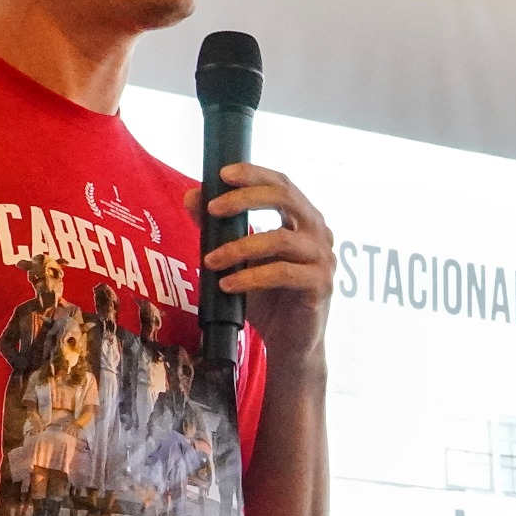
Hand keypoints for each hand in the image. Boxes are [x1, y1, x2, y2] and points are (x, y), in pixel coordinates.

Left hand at [185, 164, 334, 364]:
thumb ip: (218, 228)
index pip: (281, 184)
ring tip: (210, 262)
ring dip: (238, 248)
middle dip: (245, 199)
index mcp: (303, 219)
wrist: (289, 341)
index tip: (222, 174)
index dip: (254, 174)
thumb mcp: (238, 259)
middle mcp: (318, 232)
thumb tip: (191, 197)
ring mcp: (324, 258)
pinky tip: (228, 285)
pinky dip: (250, 277)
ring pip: (279, 239)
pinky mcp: (321, 285)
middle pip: (286, 198)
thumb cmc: (267, 297)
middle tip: (213, 210)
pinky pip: (282, 273)